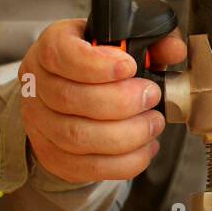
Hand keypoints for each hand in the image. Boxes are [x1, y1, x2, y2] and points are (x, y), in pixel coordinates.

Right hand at [19, 19, 186, 183]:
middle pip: (71, 99)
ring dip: (126, 134)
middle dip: (121, 102)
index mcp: (50, 50)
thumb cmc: (97, 66)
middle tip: (151, 97)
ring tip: (153, 124)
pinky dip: (124, 162)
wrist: (68, 93)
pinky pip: (87, 167)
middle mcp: (37, 86)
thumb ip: (150, 43)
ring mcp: (40, 124)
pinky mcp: (53, 156)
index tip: (129, 67)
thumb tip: (174, 50)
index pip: (62, 56)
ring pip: (78, 137)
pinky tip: (145, 148)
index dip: (97, 65)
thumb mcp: (121, 45)